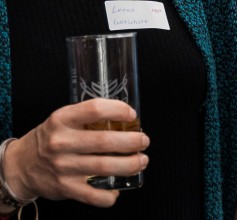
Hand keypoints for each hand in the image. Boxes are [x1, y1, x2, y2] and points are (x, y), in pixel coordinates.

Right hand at [5, 100, 148, 206]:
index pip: (95, 109)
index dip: (118, 110)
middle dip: (131, 142)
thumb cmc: (50, 138)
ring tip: (141, 161)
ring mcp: (63, 167)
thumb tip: (125, 116)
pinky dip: (109, 195)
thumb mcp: (63, 118)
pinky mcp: (65, 189)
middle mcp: (62, 143)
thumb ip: (88, 116)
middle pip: (104, 142)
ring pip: (103, 168)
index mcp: (62, 119)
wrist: (22, 165)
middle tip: (144, 141)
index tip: (132, 114)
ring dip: (129, 165)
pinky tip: (117, 190)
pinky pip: (93, 195)